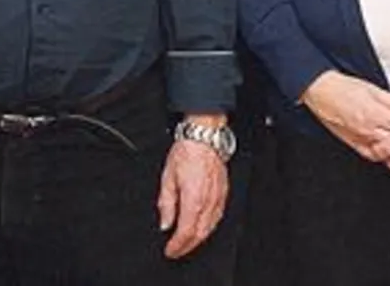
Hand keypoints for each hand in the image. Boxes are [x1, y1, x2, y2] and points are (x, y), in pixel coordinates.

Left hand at [157, 116, 229, 259]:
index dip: (177, 246)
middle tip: (177, 251)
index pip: (186, 232)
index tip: (170, 251)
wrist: (204, 137)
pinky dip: (209, 227)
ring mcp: (218, 197)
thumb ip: (166, 204)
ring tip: (188, 243)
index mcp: (193, 199)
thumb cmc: (187, 152)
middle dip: (187, 247)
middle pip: (199, 234)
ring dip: (198, 239)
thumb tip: (165, 223)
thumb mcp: (167, 178)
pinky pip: (218, 217)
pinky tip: (203, 228)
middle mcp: (208, 201)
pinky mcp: (224, 192)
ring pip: (210, 228)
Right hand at [300, 70, 389, 161]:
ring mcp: (360, 139)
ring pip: (385, 151)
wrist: (322, 92)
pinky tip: (387, 147)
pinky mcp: (353, 144)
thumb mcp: (373, 89)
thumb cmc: (344, 88)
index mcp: (373, 113)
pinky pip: (372, 155)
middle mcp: (367, 129)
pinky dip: (382, 153)